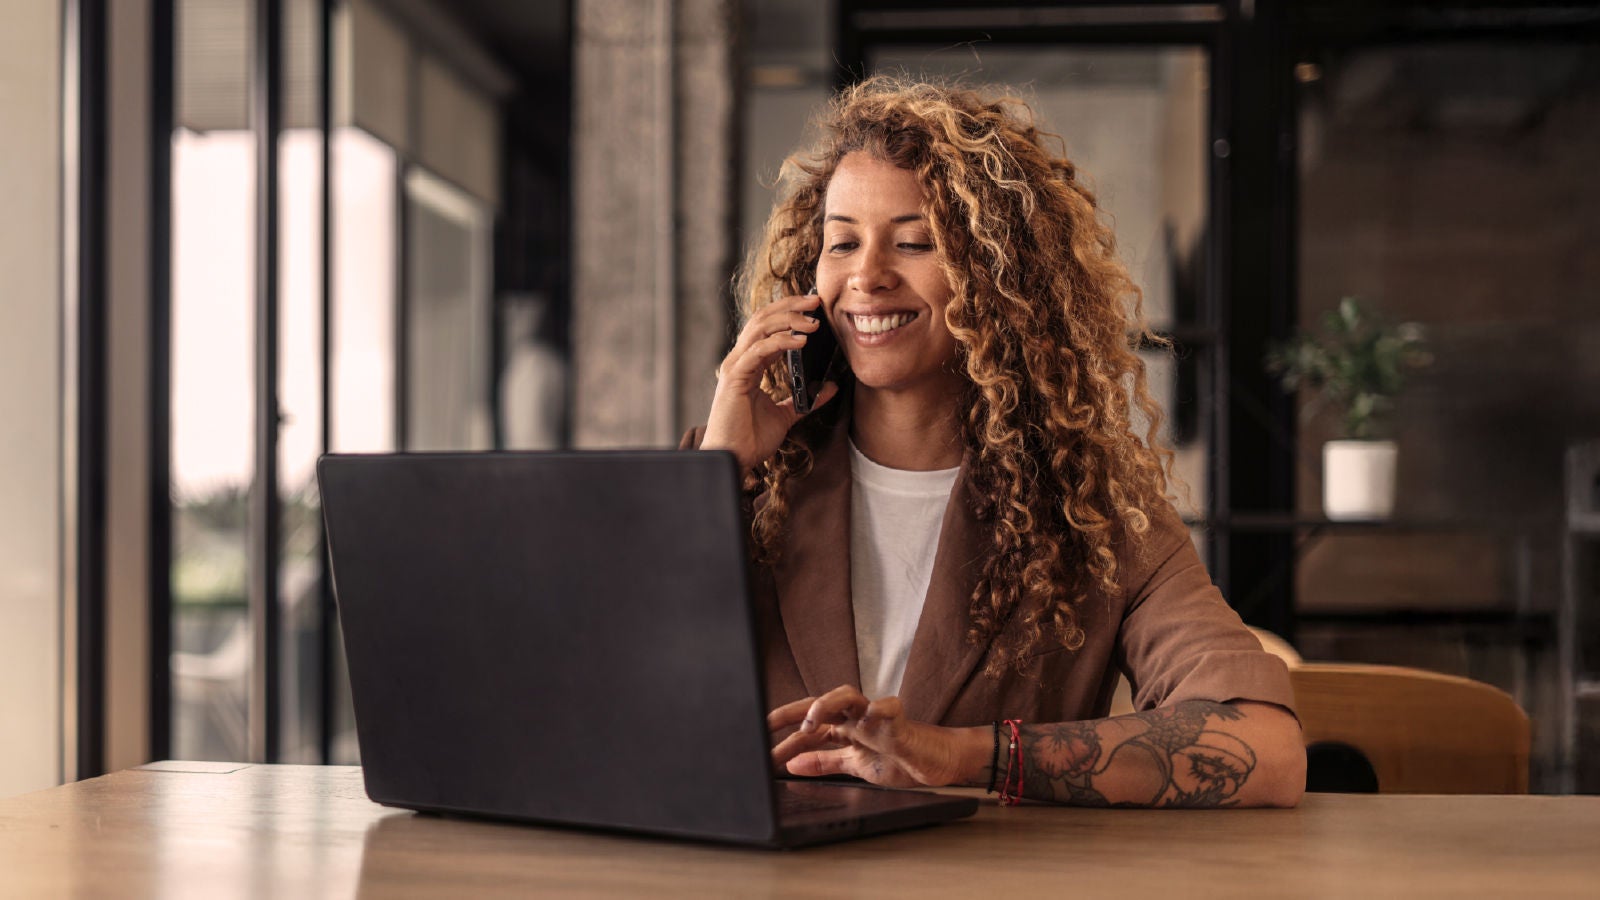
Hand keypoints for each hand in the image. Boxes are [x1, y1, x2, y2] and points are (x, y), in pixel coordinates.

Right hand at [702, 293, 839, 472]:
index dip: (790, 313)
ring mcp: (735, 366)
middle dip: (790, 306)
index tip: (815, 308)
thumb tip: (829, 387)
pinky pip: (759, 350)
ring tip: (813, 321)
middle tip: (816, 301)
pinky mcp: (735, 377)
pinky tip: (801, 341)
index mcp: (750, 365)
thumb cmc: (750, 439)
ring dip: (789, 319)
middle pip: (763, 319)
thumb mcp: (786, 415)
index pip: (768, 327)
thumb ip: (805, 399)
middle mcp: (740, 360)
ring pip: (760, 328)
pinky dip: (781, 341)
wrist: (733, 460)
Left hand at [768, 685, 979, 787]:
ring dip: (826, 704)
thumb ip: (825, 762)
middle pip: (820, 704)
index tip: (758, 741)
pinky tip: (869, 716)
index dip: (783, 733)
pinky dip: (879, 709)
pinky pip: (889, 707)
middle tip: (769, 725)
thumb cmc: (901, 759)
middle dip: (793, 712)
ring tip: (811, 722)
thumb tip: (793, 763)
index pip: (809, 727)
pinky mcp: (901, 722)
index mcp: (846, 729)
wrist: (939, 763)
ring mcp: (877, 717)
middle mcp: (857, 718)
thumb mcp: (856, 766)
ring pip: (848, 696)